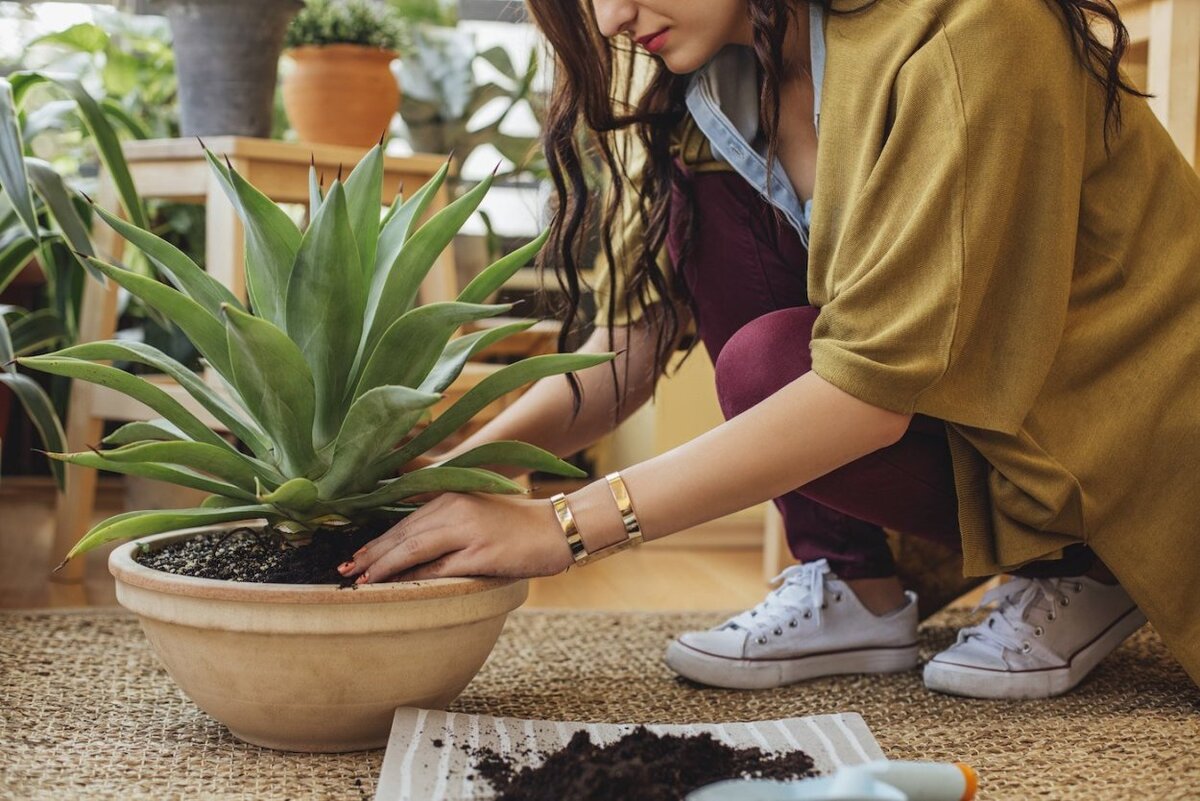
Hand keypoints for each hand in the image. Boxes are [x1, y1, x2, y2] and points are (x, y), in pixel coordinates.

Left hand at [337, 492, 573, 582]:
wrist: (559, 528)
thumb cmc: (519, 526)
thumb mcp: (478, 513)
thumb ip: (448, 523)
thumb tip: (413, 550)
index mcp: (452, 496)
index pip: (404, 521)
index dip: (376, 541)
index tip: (354, 557)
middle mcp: (455, 508)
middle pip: (402, 534)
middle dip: (371, 555)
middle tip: (345, 572)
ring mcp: (467, 530)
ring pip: (413, 550)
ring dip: (384, 568)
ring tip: (362, 583)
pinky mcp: (481, 554)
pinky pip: (438, 570)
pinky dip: (414, 580)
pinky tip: (397, 589)